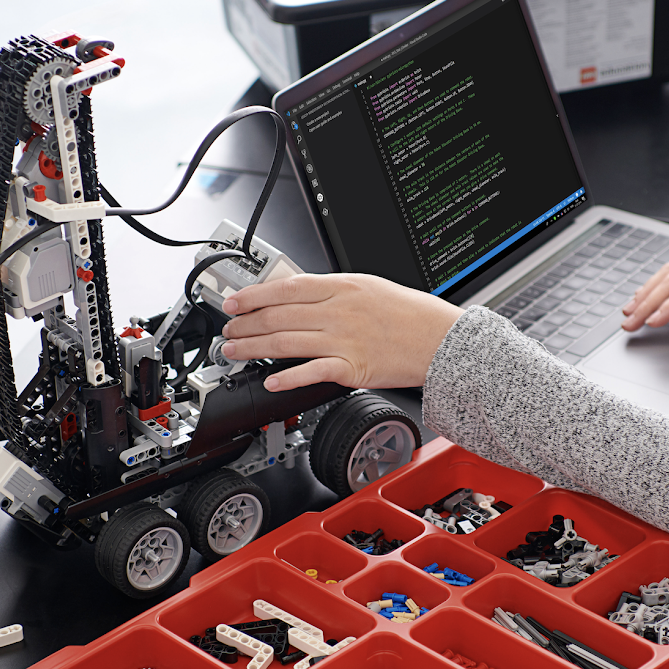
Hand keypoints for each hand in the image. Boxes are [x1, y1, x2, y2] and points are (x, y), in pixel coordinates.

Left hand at [219, 273, 462, 390]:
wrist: (441, 340)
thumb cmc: (410, 314)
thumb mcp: (369, 287)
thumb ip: (333, 293)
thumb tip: (299, 297)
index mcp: (342, 287)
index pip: (286, 288)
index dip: (254, 296)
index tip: (234, 302)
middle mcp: (339, 311)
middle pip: (279, 317)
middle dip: (246, 325)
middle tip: (227, 331)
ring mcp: (344, 340)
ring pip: (286, 343)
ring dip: (254, 349)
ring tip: (235, 351)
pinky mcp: (352, 368)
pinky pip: (312, 372)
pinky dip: (288, 378)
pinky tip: (271, 381)